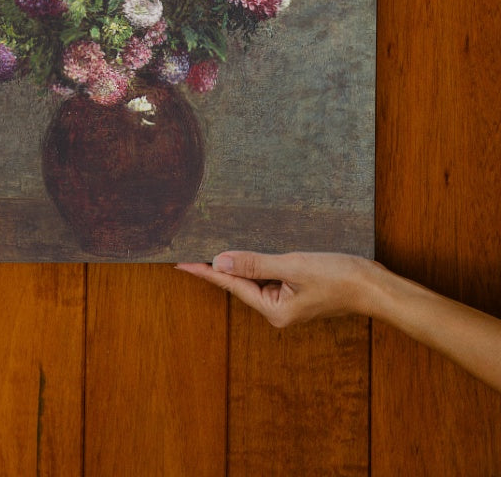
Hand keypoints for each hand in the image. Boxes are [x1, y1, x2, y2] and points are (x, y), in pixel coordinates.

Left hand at [176, 251, 375, 326]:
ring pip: (257, 278)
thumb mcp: (293, 266)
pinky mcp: (299, 291)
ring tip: (216, 245)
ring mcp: (289, 302)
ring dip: (240, 262)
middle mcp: (278, 310)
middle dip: (220, 266)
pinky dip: (259, 262)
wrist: (374, 286)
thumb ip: (255, 263)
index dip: (206, 272)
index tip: (182, 263)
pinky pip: (271, 275)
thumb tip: (220, 262)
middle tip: (193, 249)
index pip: (232, 285)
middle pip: (241, 283)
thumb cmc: (338, 277)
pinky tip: (252, 250)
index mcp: (274, 310)